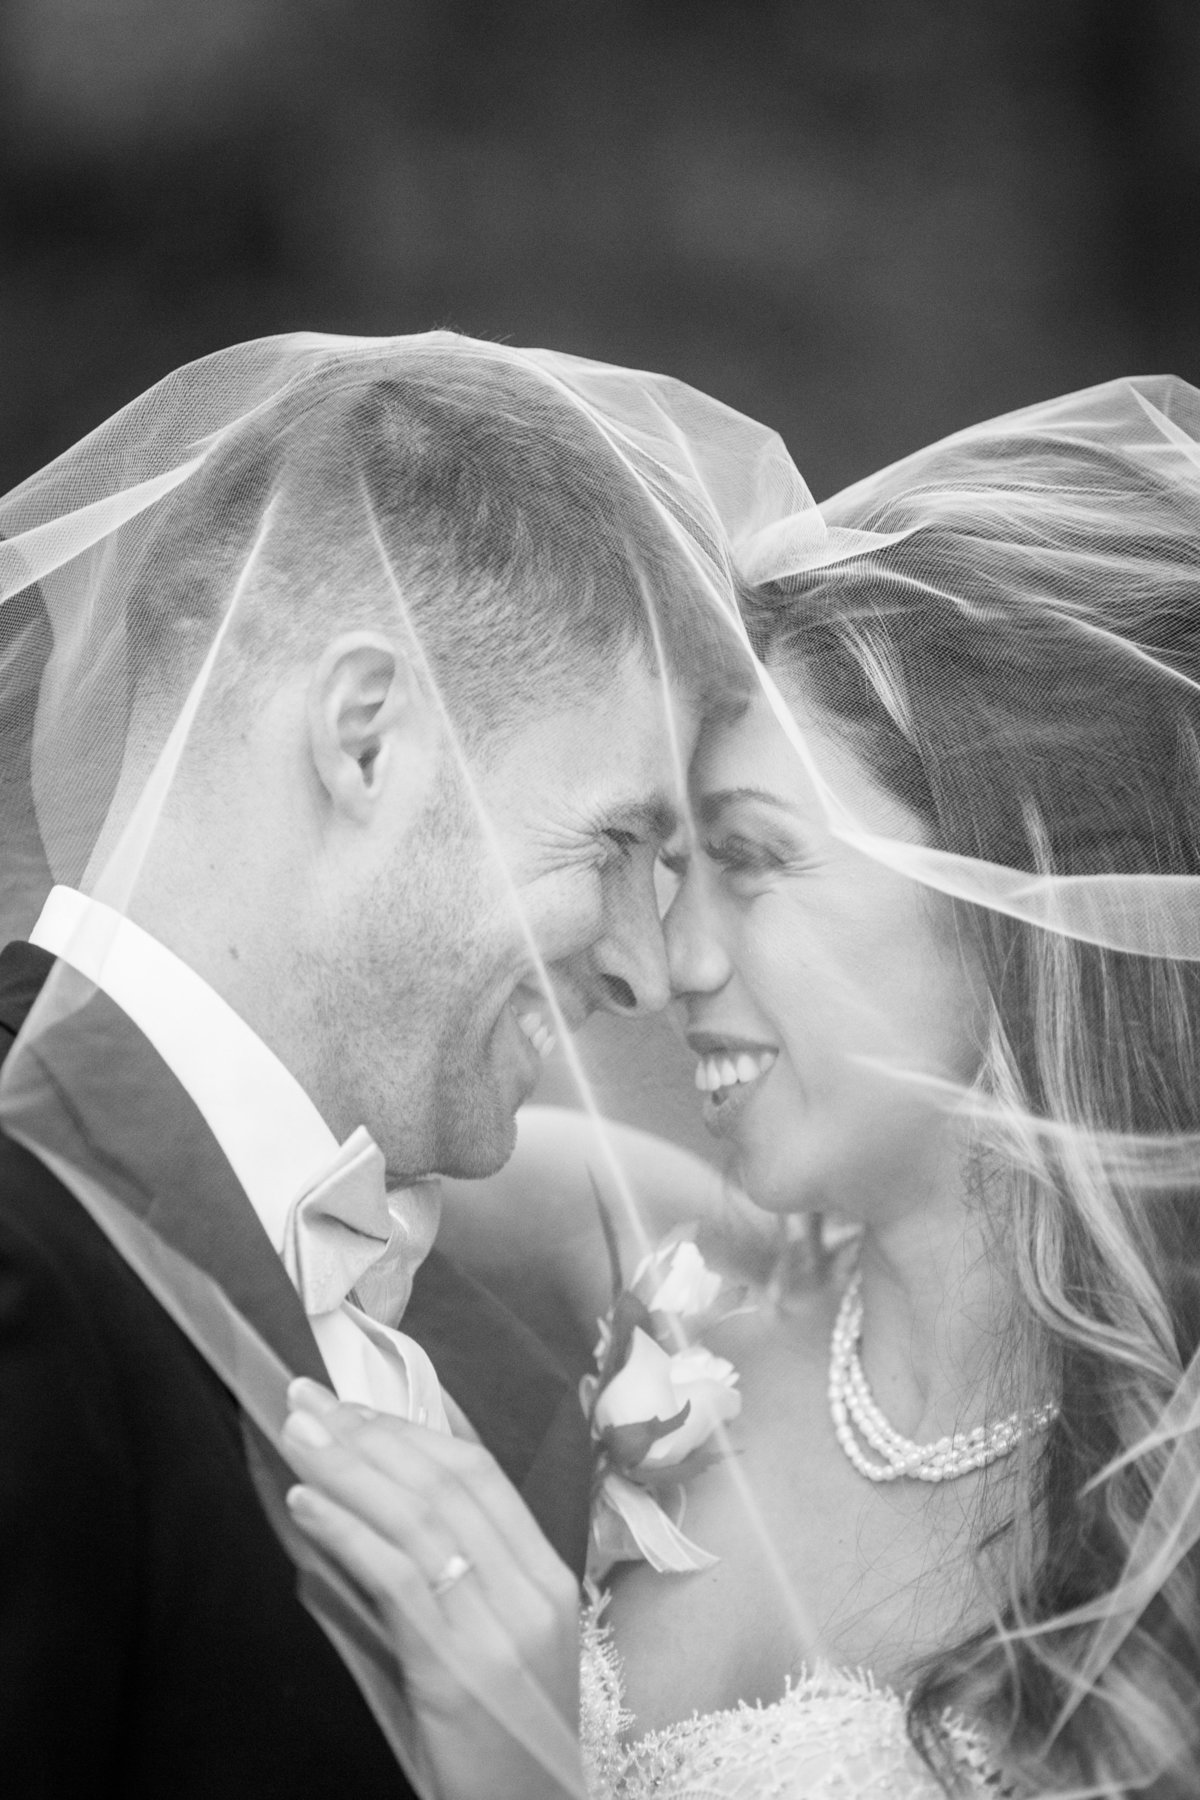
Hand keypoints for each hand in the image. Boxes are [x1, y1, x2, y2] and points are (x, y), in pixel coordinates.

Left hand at [281, 1379, 583, 1799]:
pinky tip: (307, 1504)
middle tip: (307, 1400)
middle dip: (370, 1433)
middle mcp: (533, 1590)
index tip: (351, 1400)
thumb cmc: (502, 1739)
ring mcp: (502, 1627)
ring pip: (419, 1519)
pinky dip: (348, 1530)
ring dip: (348, 1468)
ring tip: (297, 1437)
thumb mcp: (496, 1643)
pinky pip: (399, 1579)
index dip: (411, 1427)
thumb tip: (384, 1503)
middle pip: (446, 1483)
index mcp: (550, 1576)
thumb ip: (461, 1576)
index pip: (480, 1472)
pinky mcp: (460, 1669)